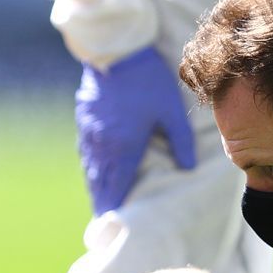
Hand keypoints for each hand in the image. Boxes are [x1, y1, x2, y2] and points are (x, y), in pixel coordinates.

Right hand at [76, 46, 196, 214]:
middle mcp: (103, 145)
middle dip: (101, 201)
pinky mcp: (84, 120)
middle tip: (103, 218)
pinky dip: (90, 164)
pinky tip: (94, 168)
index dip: (114, 206)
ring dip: (95, 184)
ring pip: (90, 167)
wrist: (115, 51)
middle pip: (99, 182)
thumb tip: (188, 168)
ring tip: (99, 198)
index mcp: (125, 147)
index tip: (111, 222)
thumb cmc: (148, 80)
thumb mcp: (170, 110)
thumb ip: (180, 140)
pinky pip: (86, 150)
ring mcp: (90, 133)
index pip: (117, 186)